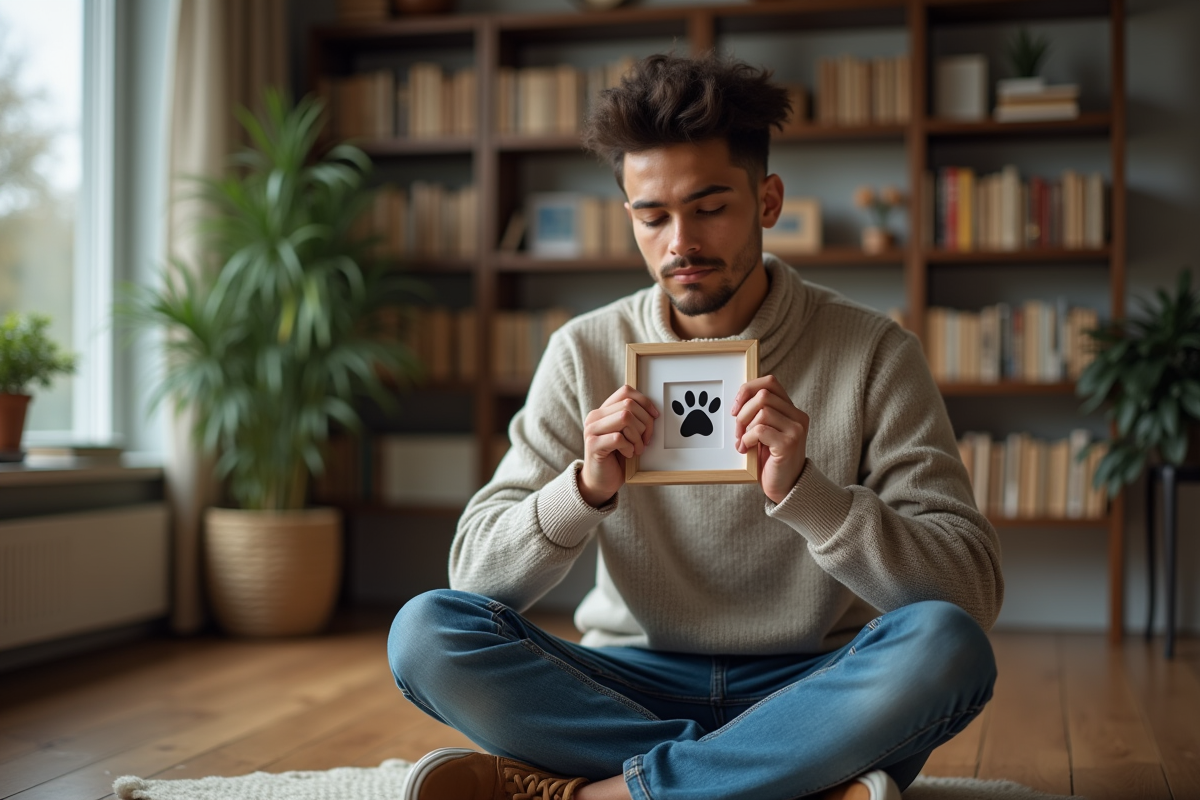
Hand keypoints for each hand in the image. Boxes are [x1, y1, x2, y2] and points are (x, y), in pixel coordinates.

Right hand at [579, 385, 658, 506]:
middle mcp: (594, 417)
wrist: (601, 482)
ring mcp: (592, 430)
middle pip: (629, 405)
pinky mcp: (593, 445)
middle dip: (645, 423)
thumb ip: (634, 419)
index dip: (644, 402)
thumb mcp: (627, 434)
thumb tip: (653, 412)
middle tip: (645, 440)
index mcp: (603, 411)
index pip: (626, 391)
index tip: (654, 417)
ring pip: (625, 418)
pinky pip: (619, 438)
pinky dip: (629, 448)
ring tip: (636, 449)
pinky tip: (628, 455)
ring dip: (637, 437)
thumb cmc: (617, 458)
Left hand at [732, 375, 809, 504]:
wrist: (786, 487)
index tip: (735, 408)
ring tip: (742, 442)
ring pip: (761, 412)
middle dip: (743, 412)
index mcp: (792, 410)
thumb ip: (759, 414)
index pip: (770, 382)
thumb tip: (738, 399)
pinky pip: (760, 430)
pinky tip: (746, 449)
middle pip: (763, 395)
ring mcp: (796, 429)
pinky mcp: (789, 444)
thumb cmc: (771, 460)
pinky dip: (747, 439)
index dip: (748, 390)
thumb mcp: (765, 432)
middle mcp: (798, 416)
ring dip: (744, 428)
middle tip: (737, 432)